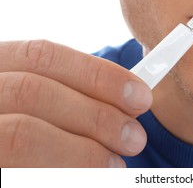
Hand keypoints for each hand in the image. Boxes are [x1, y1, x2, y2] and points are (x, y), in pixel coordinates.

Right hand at [0, 40, 151, 166]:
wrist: (13, 154)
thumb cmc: (31, 131)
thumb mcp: (44, 106)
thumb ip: (70, 99)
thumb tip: (129, 103)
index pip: (42, 55)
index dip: (97, 74)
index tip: (140, 96)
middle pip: (34, 92)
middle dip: (95, 114)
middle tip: (135, 138)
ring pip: (22, 134)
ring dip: (82, 151)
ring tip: (114, 166)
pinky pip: (23, 171)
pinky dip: (65, 174)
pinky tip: (88, 179)